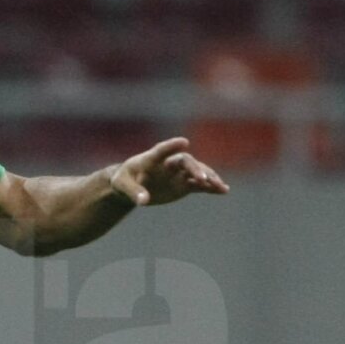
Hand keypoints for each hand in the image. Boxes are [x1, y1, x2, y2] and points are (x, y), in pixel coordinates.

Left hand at [110, 138, 229, 206]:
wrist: (130, 186)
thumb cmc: (123, 181)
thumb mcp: (122, 186)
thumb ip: (133, 192)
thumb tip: (143, 201)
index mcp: (151, 159)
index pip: (162, 150)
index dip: (172, 146)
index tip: (184, 142)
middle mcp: (169, 163)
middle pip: (186, 162)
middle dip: (195, 169)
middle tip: (203, 179)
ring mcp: (178, 174)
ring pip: (197, 173)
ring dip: (209, 178)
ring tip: (220, 187)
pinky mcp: (184, 185)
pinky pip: (200, 185)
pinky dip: (210, 188)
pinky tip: (223, 191)